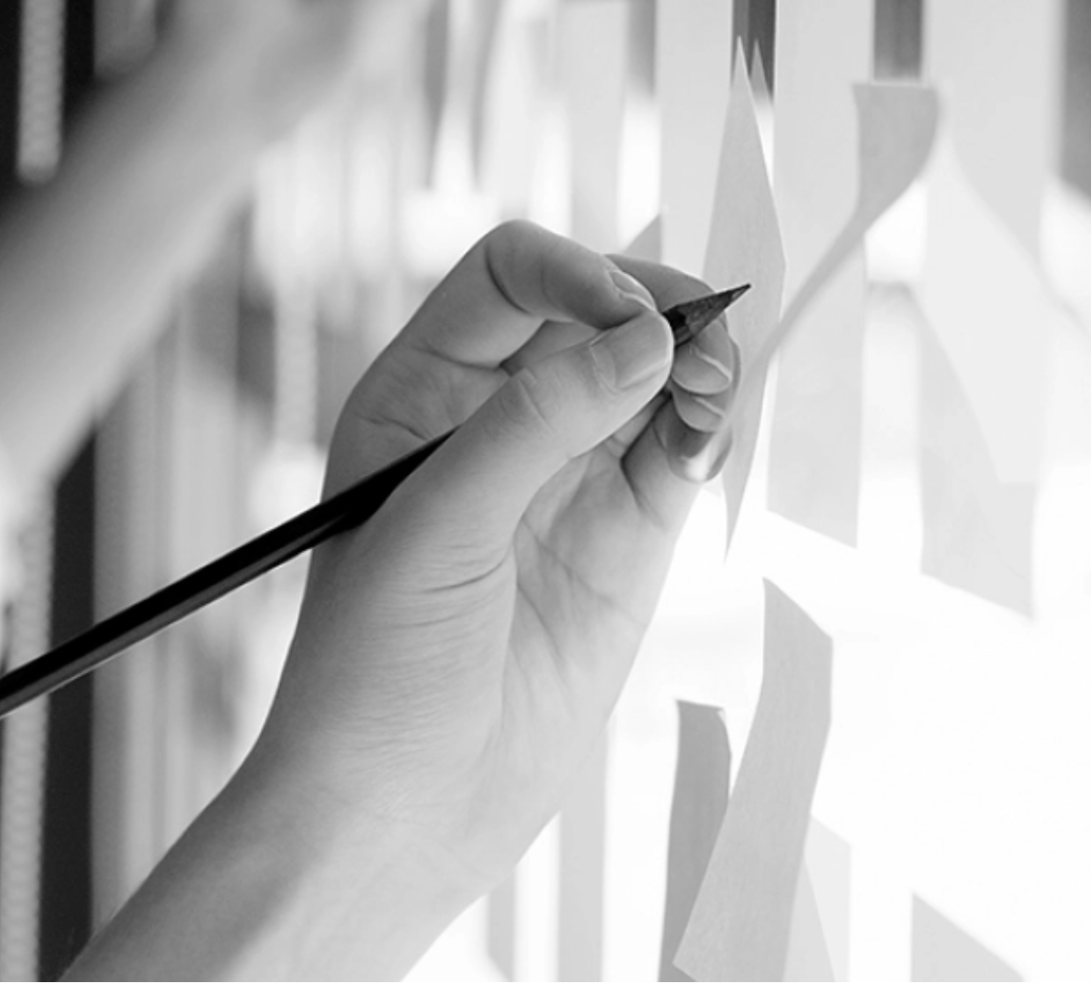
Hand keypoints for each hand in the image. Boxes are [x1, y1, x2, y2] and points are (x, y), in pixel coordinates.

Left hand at [269, 223, 735, 916]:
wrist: (400, 817)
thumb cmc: (372, 672)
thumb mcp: (438, 528)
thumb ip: (539, 424)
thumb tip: (649, 338)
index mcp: (419, 393)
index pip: (508, 278)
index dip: (574, 274)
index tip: (628, 315)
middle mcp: (494, 420)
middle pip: (595, 312)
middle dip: (653, 306)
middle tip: (703, 336)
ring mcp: (565, 477)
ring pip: (650, 377)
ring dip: (696, 362)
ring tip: (718, 383)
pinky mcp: (623, 539)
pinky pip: (679, 452)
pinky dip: (708, 428)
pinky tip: (711, 433)